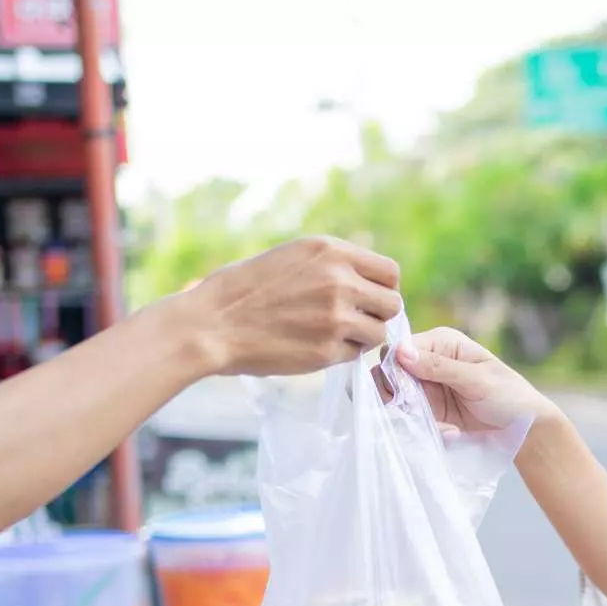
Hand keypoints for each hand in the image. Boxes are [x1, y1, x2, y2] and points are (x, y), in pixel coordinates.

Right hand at [178, 236, 402, 376]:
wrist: (213, 323)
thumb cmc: (247, 290)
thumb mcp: (293, 257)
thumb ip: (334, 265)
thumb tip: (371, 283)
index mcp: (331, 251)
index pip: (390, 272)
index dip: (383, 288)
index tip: (369, 298)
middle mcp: (339, 281)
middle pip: (393, 304)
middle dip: (379, 314)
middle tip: (357, 320)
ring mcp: (337, 317)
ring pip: (380, 333)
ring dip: (364, 337)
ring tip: (336, 334)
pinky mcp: (329, 350)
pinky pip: (357, 354)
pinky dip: (344, 353)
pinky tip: (318, 345)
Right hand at [394, 326, 558, 434]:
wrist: (525, 428)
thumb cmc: (509, 395)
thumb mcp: (477, 380)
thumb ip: (439, 367)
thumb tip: (401, 352)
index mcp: (442, 342)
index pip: (401, 347)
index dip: (395, 366)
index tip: (402, 388)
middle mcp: (430, 360)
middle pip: (391, 369)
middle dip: (394, 389)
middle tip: (411, 408)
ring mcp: (428, 386)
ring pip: (395, 393)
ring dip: (403, 408)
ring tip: (426, 421)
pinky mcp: (430, 409)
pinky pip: (408, 413)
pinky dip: (416, 423)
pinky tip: (444, 431)